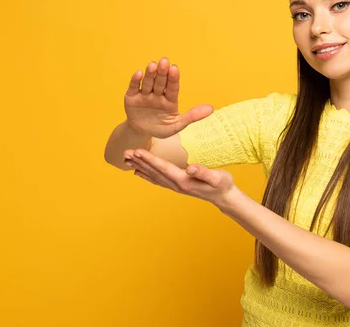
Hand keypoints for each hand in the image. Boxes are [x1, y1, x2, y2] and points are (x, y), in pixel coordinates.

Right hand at [124, 57, 213, 138]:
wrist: (142, 133)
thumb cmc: (161, 128)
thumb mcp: (177, 125)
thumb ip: (193, 116)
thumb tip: (211, 108)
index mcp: (170, 100)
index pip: (173, 88)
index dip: (173, 78)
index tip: (175, 68)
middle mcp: (158, 94)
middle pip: (160, 82)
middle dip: (162, 72)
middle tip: (164, 61)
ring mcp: (144, 95)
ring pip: (148, 83)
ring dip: (150, 74)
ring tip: (152, 65)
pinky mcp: (131, 97)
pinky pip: (134, 87)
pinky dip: (135, 81)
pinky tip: (139, 73)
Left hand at [124, 148, 239, 210]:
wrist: (224, 197)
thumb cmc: (222, 185)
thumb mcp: (217, 177)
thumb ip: (204, 172)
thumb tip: (190, 168)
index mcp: (184, 181)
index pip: (163, 168)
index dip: (149, 159)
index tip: (137, 151)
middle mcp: (176, 185)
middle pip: (154, 172)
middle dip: (139, 162)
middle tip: (125, 153)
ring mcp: (176, 186)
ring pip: (153, 176)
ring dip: (140, 167)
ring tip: (127, 160)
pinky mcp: (177, 185)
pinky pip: (158, 180)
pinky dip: (146, 174)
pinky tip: (139, 172)